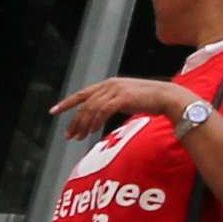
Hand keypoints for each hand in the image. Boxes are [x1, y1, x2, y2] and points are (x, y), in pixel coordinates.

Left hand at [52, 77, 197, 140]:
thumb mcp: (128, 100)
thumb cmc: (151, 101)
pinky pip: (102, 111)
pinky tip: (93, 131)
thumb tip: (102, 115)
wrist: (169, 98)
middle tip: (69, 135)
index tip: (53, 112)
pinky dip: (95, 122)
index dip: (66, 103)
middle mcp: (110, 85)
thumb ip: (113, 104)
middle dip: (74, 121)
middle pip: (84, 104)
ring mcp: (116, 90)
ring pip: (91, 109)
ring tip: (80, 137)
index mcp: (109, 84)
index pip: (82, 94)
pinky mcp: (122, 98)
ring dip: (83, 125)